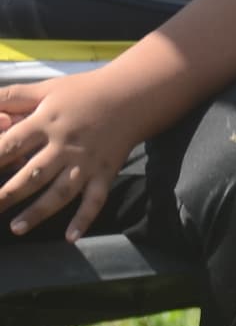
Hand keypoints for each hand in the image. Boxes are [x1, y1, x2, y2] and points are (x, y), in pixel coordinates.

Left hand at [0, 73, 139, 239]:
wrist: (133, 96)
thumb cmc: (84, 92)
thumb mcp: (45, 88)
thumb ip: (12, 96)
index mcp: (46, 122)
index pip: (11, 145)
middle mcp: (65, 145)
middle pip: (31, 174)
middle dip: (7, 193)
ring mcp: (87, 162)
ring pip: (60, 192)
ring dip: (37, 212)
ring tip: (15, 228)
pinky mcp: (106, 172)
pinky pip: (95, 200)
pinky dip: (84, 219)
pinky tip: (70, 237)